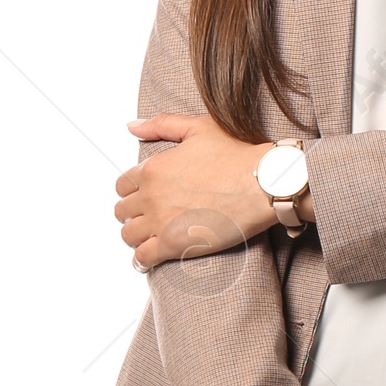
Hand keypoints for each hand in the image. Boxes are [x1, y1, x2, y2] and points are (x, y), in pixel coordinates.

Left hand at [116, 110, 280, 267]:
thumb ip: (161, 125)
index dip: (132, 191)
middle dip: (133, 214)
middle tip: (148, 218)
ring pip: (128, 235)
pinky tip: (147, 260)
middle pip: (122, 211)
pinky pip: (143, 258)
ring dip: (136, 237)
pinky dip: (141, 260)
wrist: (262, 183)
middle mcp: (151, 195)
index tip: (143, 197)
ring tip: (149, 238)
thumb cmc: (237, 156)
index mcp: (153, 168)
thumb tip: (132, 127)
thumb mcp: (198, 128)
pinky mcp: (174, 245)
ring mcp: (160, 221)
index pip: (123, 185)